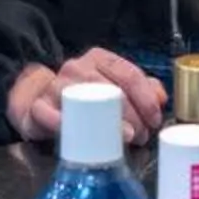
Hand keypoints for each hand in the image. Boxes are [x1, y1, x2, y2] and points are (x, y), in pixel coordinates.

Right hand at [6, 50, 166, 144]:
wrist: (41, 102)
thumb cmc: (85, 97)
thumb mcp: (114, 87)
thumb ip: (141, 89)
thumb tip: (160, 97)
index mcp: (99, 59)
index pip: (128, 73)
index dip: (146, 99)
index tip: (154, 119)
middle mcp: (76, 68)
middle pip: (109, 89)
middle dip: (132, 115)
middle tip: (142, 135)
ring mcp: (55, 85)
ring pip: (84, 100)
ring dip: (107, 123)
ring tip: (124, 139)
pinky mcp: (38, 106)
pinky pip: (47, 112)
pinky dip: (62, 123)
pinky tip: (80, 136)